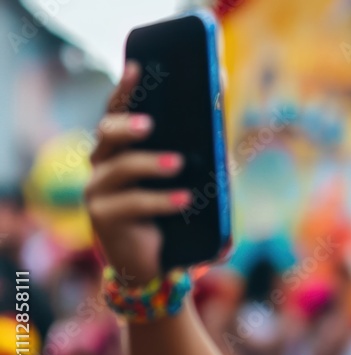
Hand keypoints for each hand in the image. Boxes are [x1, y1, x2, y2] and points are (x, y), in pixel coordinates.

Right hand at [85, 60, 191, 286]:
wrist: (155, 261)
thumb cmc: (172, 210)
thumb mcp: (192, 176)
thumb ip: (204, 147)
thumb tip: (224, 111)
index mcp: (120, 146)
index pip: (116, 111)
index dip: (124, 89)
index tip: (138, 68)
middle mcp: (102, 164)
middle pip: (106, 133)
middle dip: (127, 124)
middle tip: (150, 124)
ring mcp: (98, 191)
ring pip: (120, 167)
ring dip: (151, 163)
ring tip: (179, 163)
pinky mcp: (104, 218)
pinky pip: (133, 204)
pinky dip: (161, 201)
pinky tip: (184, 199)